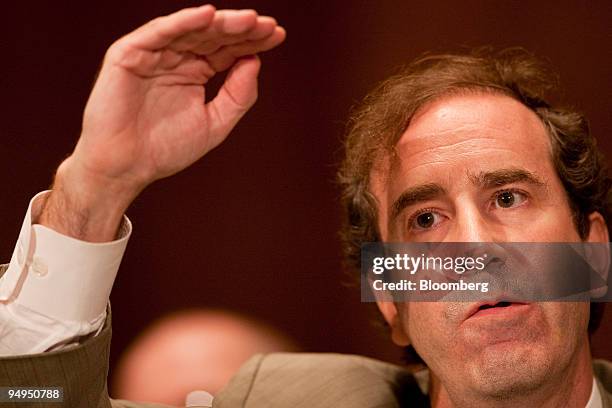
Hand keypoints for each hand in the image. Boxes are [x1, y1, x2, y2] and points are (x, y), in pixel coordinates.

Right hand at [40, 5, 285, 240]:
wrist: (125, 167)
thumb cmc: (164, 148)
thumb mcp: (214, 124)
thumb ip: (237, 96)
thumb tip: (255, 61)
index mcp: (195, 72)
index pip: (228, 50)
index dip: (252, 41)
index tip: (278, 35)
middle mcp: (176, 58)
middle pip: (214, 36)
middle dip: (242, 29)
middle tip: (268, 25)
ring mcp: (153, 54)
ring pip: (192, 30)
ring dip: (220, 23)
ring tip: (249, 20)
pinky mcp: (130, 53)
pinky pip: (159, 32)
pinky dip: (183, 22)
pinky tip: (209, 16)